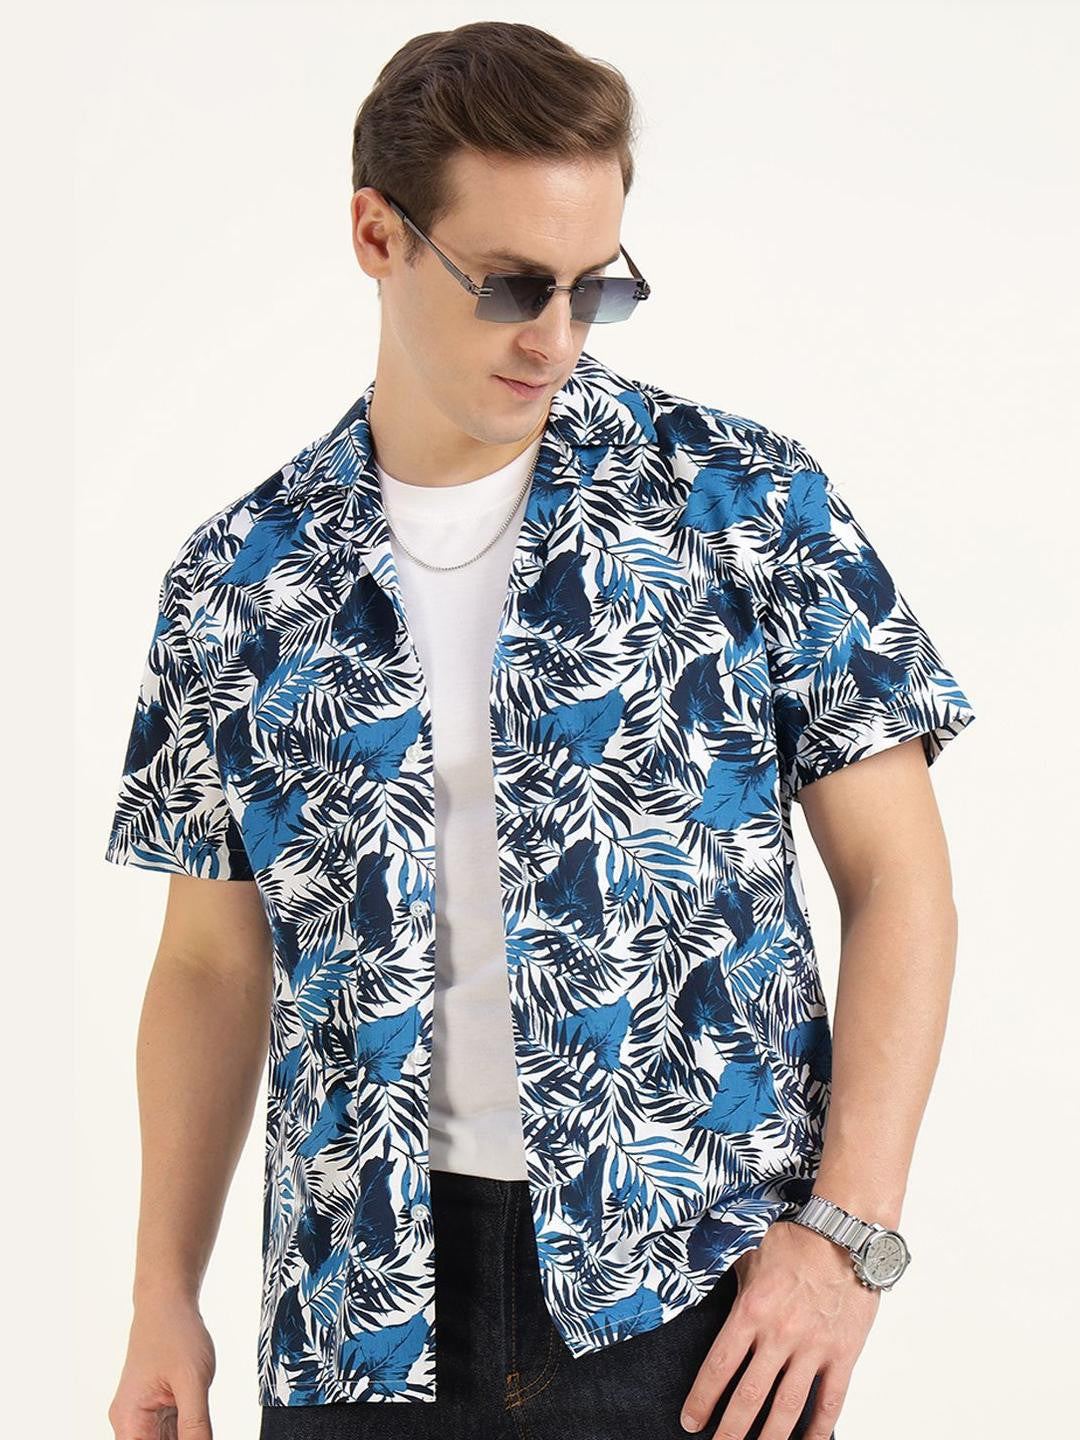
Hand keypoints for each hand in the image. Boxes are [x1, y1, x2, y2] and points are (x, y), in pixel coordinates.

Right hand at [108, 1295, 215, 1438]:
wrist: (167, 1300)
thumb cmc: (175, 1332)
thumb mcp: (192, 1382)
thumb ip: (196, 1425)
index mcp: (129, 1420)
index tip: (199, 1438)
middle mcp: (129, 1422)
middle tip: (202, 1429)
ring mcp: (141, 1414)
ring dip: (185, 1437)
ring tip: (199, 1412)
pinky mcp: (153, 1406)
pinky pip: (169, 1431)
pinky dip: (186, 1431)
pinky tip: (200, 1424)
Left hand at [679, 1219, 878, 1437]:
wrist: (847, 1235)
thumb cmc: (796, 1240)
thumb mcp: (748, 1250)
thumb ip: (726, 1276)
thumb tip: (696, 1279)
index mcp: (752, 1310)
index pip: (720, 1365)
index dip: (702, 1398)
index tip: (690, 1420)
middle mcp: (780, 1334)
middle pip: (749, 1396)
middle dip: (730, 1431)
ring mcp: (813, 1348)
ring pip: (788, 1407)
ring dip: (770, 1438)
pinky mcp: (843, 1355)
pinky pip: (831, 1402)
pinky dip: (819, 1428)